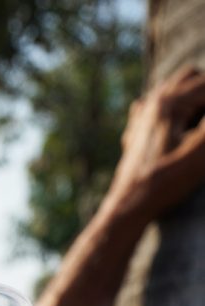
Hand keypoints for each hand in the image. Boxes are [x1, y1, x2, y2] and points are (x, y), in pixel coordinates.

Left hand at [108, 66, 204, 220]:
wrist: (129, 206)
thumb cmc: (164, 183)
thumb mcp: (199, 156)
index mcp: (170, 103)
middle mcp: (152, 103)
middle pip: (190, 77)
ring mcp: (141, 116)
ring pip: (172, 90)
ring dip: (192, 99)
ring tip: (198, 126)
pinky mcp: (135, 131)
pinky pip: (155, 106)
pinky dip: (172, 109)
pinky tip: (176, 129)